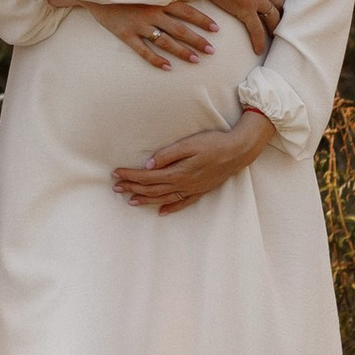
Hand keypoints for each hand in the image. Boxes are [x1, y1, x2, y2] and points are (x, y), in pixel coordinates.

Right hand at [80, 0, 217, 71]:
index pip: (186, 10)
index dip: (202, 20)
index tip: (216, 29)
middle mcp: (151, 12)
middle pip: (180, 29)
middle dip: (197, 40)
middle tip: (211, 51)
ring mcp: (138, 24)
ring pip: (165, 41)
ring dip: (182, 51)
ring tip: (195, 60)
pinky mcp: (125, 34)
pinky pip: (143, 50)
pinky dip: (155, 60)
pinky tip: (167, 67)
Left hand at [112, 109, 272, 214]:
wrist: (238, 151)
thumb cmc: (214, 143)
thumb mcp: (189, 144)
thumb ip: (168, 154)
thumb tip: (148, 164)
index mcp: (178, 172)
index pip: (148, 176)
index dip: (130, 175)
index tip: (116, 173)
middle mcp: (183, 184)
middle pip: (152, 189)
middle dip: (132, 187)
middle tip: (116, 187)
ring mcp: (192, 189)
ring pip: (164, 198)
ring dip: (146, 200)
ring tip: (130, 201)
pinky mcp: (201, 190)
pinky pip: (182, 203)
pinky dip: (170, 208)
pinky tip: (161, 211)